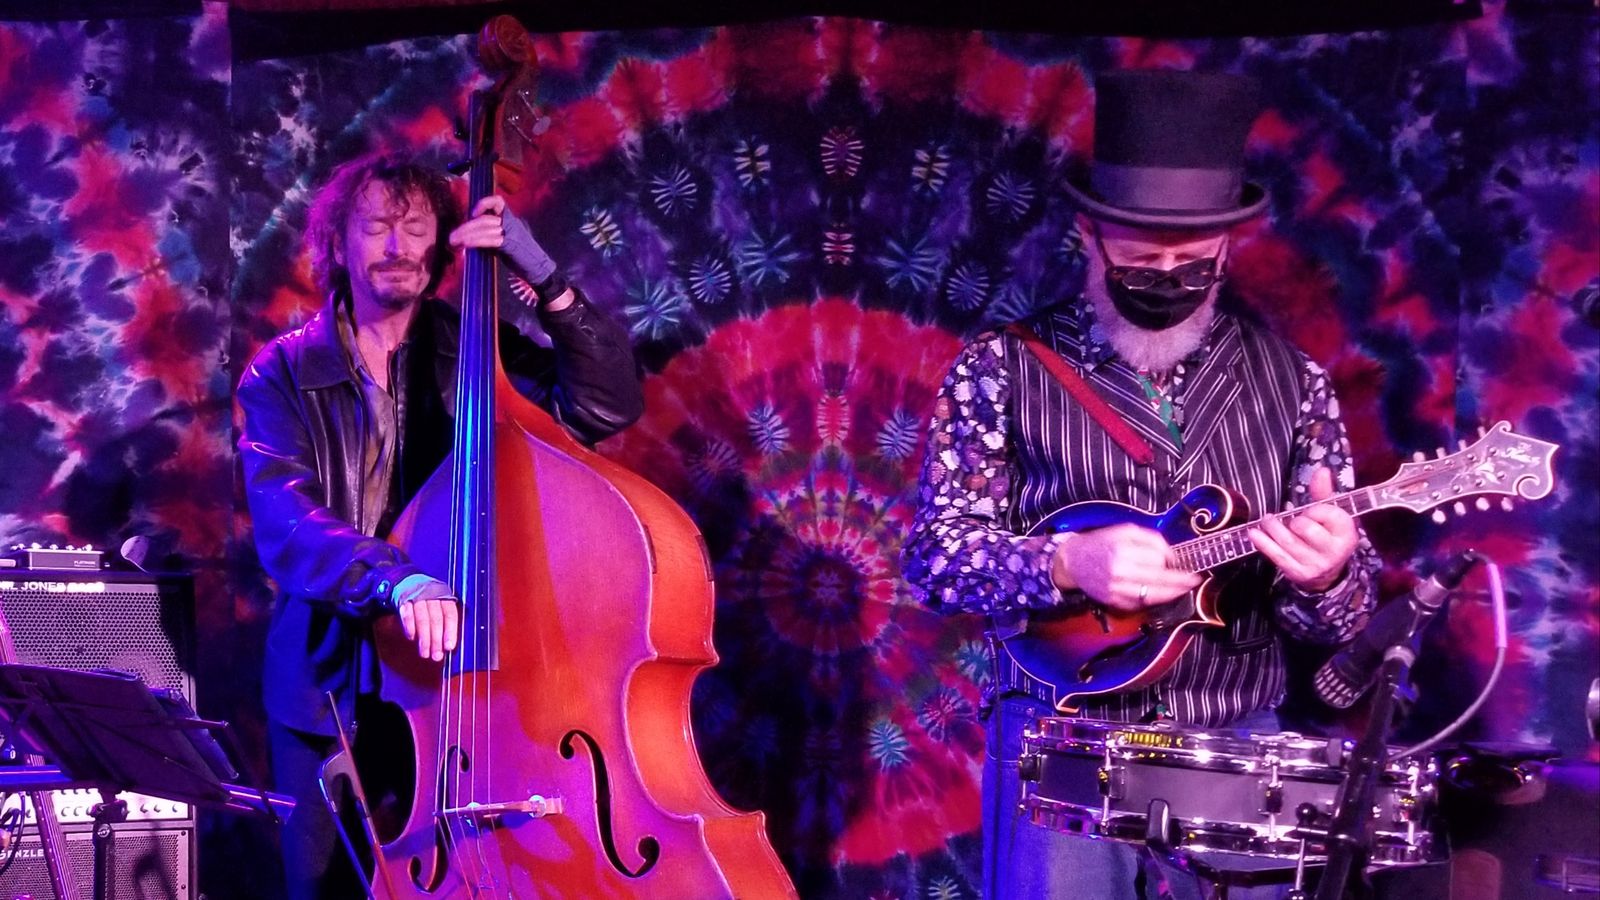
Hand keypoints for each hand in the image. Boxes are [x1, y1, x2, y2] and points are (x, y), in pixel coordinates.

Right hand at [392, 574, 459, 661]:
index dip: (451, 631)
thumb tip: (448, 646)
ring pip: (422, 619)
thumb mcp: (438, 605)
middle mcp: (432, 594)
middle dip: (436, 639)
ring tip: (425, 653)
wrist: (405, 580)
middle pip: (436, 619)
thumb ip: (444, 622)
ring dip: (423, 638)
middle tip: (436, 656)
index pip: (450, 614)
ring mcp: (416, 596)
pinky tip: (412, 638)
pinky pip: (407, 614)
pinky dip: (410, 627)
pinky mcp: (402, 599)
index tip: (449, 647)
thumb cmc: (426, 599)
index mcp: (444, 595)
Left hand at [448, 195, 562, 294]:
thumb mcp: (506, 242)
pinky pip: (490, 240)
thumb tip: (470, 237)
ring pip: (485, 228)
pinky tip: (466, 244)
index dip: (483, 203)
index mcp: (511, 219)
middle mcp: (511, 223)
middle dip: (466, 227)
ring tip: (455, 241)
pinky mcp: (510, 245)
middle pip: (484, 219)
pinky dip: (476, 240)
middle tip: (453, 236)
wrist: (538, 268)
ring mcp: (511, 233)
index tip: (472, 214)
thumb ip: (491, 236)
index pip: (497, 202)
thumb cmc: (522, 257)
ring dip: (466, 234)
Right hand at [1051, 524, 1201, 612]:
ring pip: (1152, 595)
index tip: (1183, 561)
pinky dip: (1154, 599)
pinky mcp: (1114, 602)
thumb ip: (1151, 540)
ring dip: (1172, 593)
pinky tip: (1163, 593)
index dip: (1173, 561)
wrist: (1073, 561)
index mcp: (1123, 553)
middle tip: (1196, 579)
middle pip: (1159, 580)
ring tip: (1185, 588)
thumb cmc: (1101, 542)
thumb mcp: (1125, 531)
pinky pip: (1140, 604)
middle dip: (1181, 581)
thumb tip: (1172, 556)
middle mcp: (1120, 574)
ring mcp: (1116, 591)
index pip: (1158, 560)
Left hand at [1248, 467, 1357, 591]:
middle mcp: (1334, 551)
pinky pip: (1277, 556)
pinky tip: (1253, 533)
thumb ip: (1324, 493)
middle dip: (1293, 519)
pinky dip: (1263, 543)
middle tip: (1289, 518)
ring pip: (1287, 541)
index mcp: (1347, 534)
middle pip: (1305, 527)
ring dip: (1272, 527)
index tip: (1310, 511)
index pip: (1328, 514)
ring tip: (1267, 521)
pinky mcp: (1298, 574)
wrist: (1330, 572)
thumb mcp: (1333, 515)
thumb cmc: (1328, 536)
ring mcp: (1316, 565)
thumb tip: (1322, 470)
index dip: (1314, 509)